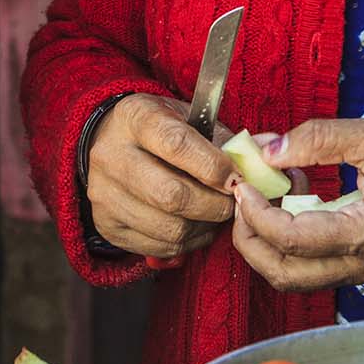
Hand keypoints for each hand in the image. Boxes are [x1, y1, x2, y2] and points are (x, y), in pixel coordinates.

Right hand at [86, 93, 235, 259]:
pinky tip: (196, 226)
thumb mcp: (187, 117)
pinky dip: (187, 242)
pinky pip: (158, 247)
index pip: (177, 144)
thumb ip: (222, 139)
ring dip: (204, 227)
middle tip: (234, 203)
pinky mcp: (106, 225)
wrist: (107, 141)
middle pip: (171, 195)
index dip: (214, 167)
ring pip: (168, 228)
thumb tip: (258, 165)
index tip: (238, 178)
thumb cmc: (158, 129)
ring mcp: (104, 194)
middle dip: (214, 205)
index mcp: (135, 119)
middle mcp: (112, 156)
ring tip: (216, 215)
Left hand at [231, 116, 363, 292]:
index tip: (241, 183)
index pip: (290, 238)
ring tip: (268, 195)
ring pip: (298, 278)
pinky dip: (294, 243)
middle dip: (250, 240)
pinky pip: (319, 268)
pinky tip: (299, 200)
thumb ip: (319, 139)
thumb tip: (268, 149)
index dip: (255, 213)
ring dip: (269, 244)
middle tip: (240, 198)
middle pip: (284, 274)